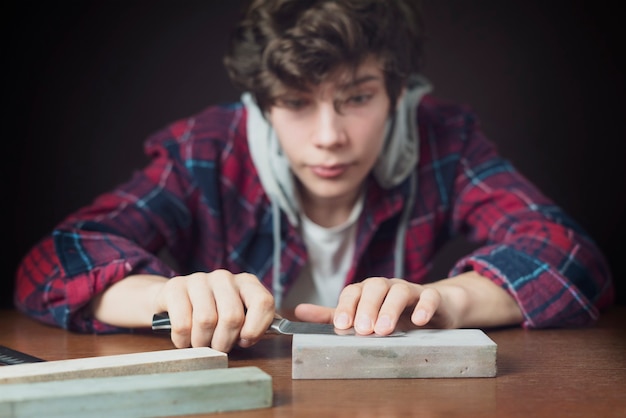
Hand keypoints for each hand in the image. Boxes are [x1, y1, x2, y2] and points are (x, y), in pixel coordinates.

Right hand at [154, 270, 274, 351]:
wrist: (176, 301)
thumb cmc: (215, 314)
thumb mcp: (241, 316)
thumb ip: (259, 322)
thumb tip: (280, 327)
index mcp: (247, 283)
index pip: (263, 302)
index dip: (256, 328)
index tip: (245, 340)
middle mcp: (225, 277)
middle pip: (232, 317)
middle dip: (225, 342)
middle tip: (219, 348)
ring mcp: (199, 279)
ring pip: (206, 321)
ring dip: (203, 342)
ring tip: (201, 343)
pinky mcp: (175, 287)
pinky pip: (182, 324)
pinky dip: (184, 340)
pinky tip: (185, 338)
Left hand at [295, 277, 448, 335]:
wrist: (436, 307)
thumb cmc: (395, 313)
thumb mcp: (362, 315)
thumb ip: (331, 315)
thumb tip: (298, 311)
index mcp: (368, 291)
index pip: (353, 291)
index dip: (346, 306)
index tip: (342, 325)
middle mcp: (387, 287)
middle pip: (374, 287)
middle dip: (367, 307)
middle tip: (362, 330)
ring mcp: (411, 290)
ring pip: (399, 290)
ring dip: (390, 308)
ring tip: (384, 329)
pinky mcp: (433, 298)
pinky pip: (430, 297)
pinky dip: (424, 307)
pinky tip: (419, 321)